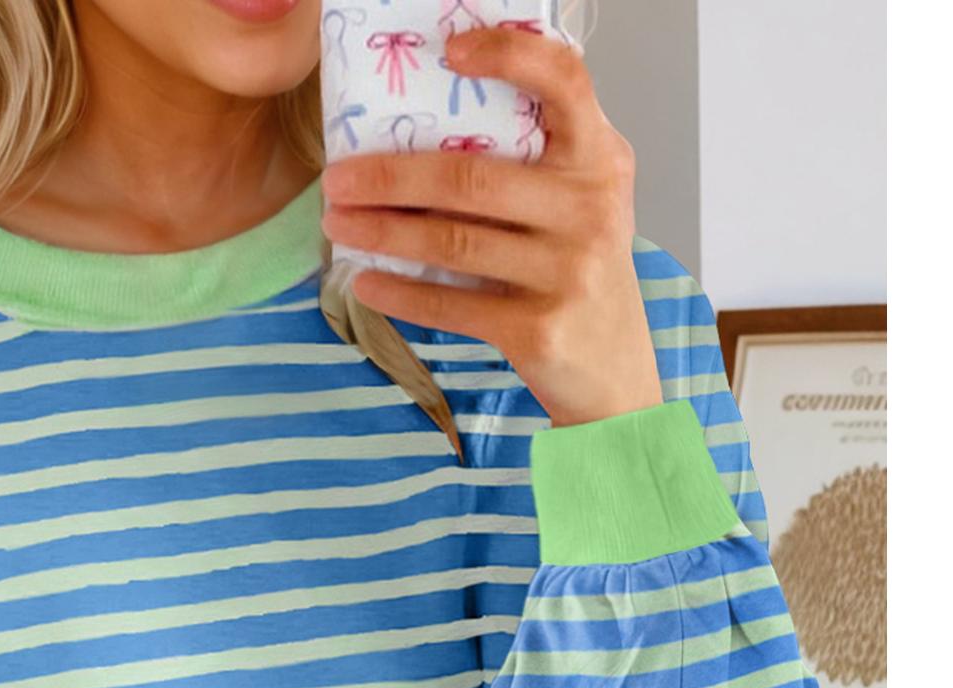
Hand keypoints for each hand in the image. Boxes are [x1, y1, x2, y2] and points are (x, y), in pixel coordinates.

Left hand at [321, 22, 660, 427]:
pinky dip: (400, 292)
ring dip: (382, 231)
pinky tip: (364, 280)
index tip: (450, 49)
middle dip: (391, 176)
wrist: (616, 372)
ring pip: (452, 241)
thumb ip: (535, 159)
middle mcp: (590, 208)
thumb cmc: (580, 272)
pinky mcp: (539, 329)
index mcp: (600, 158)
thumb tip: (427, 127)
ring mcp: (567, 270)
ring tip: (336, 225)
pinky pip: (452, 304)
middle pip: (471, 177)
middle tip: (337, 179)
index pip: (564, 82)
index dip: (509, 55)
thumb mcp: (579, 201)